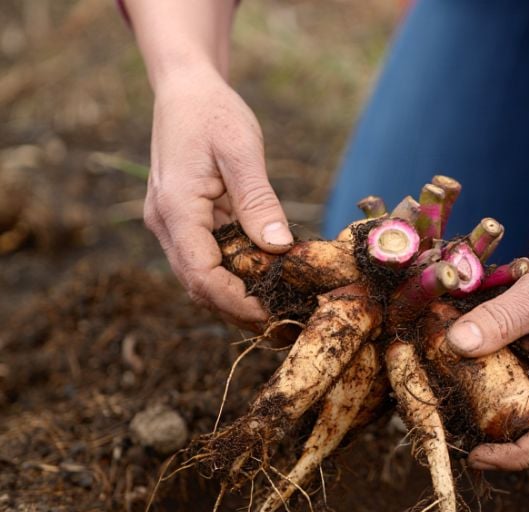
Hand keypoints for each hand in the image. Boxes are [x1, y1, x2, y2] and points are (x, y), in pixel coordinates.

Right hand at [143, 66, 291, 329]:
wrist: (186, 91)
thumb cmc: (214, 113)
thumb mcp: (241, 150)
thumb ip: (258, 200)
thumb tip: (279, 246)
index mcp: (176, 209)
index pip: (200, 274)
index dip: (235, 302)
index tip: (272, 315)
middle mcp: (166, 224)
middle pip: (198, 286)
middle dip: (238, 310)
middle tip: (284, 324)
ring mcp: (172, 225)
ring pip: (201, 278)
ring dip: (236, 298)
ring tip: (280, 310)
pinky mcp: (186, 223)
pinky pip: (208, 259)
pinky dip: (234, 275)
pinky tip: (266, 281)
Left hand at [447, 211, 528, 469]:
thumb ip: (499, 318)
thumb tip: (456, 345)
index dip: (520, 455)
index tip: (482, 456)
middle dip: (498, 433)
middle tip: (456, 430)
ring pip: (526, 393)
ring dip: (492, 400)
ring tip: (453, 397)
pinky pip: (520, 366)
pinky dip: (494, 367)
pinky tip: (466, 356)